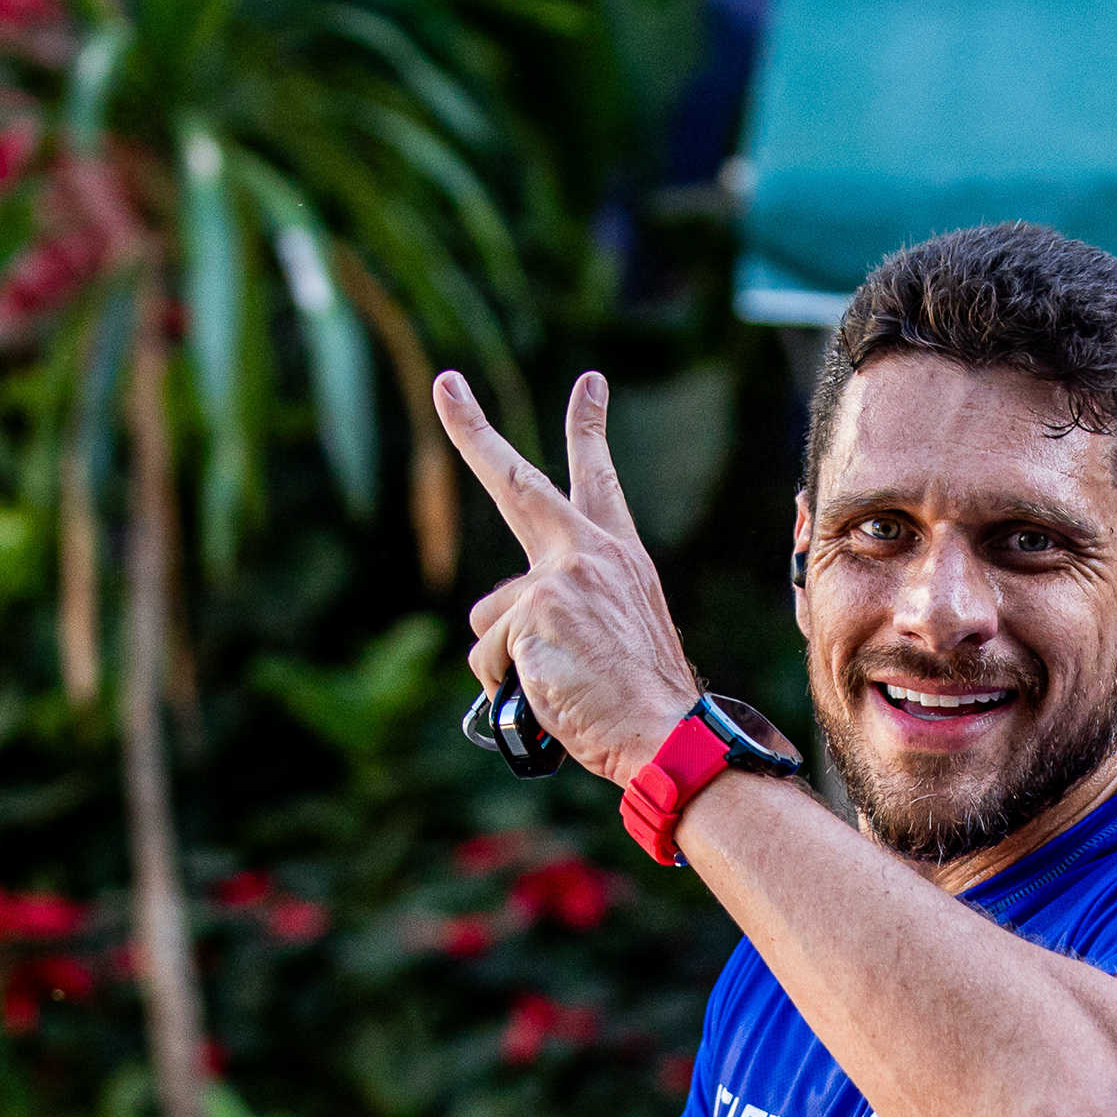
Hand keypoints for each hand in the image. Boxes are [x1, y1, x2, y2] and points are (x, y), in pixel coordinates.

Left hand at [435, 368, 699, 784]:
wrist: (667, 734)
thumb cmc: (641, 701)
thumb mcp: (613, 638)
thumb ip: (562, 611)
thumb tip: (494, 628)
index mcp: (619, 557)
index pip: (599, 482)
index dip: (589, 428)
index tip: (589, 382)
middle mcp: (589, 554)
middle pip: (517, 482)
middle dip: (474, 429)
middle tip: (448, 385)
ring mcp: (558, 578)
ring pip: (491, 618)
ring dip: (507, 660)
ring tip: (560, 687)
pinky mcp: (531, 613)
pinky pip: (488, 658)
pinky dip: (506, 688)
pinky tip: (549, 697)